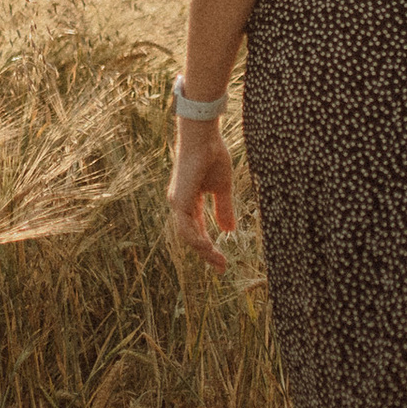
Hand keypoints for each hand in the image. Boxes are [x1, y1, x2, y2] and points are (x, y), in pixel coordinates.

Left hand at [168, 118, 236, 271]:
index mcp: (189, 202)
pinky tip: (209, 248)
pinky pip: (186, 227)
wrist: (204, 138)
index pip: (197, 231)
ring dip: (204, 250)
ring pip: (188, 236)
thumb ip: (224, 209)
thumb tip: (228, 230)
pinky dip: (197, 239)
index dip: (209, 246)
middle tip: (221, 268)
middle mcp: (180, 204)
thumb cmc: (213, 157)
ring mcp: (178, 203)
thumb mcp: (222, 188)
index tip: (222, 262)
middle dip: (207, 254)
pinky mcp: (179, 200)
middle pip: (191, 237)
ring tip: (219, 261)